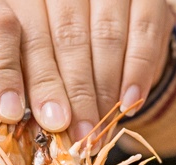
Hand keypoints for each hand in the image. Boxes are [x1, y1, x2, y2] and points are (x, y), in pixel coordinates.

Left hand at [3, 0, 175, 139]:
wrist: (114, 19)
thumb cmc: (63, 51)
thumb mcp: (40, 56)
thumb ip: (33, 78)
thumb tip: (32, 123)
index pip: (32, 38)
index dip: (42, 83)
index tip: (50, 122)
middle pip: (69, 37)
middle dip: (76, 92)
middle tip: (80, 134)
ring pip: (106, 36)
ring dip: (105, 88)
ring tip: (102, 126)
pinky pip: (144, 32)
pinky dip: (137, 72)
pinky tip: (130, 103)